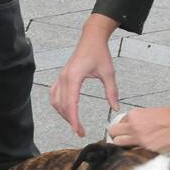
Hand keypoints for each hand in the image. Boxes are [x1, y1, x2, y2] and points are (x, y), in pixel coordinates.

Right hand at [51, 18, 119, 136]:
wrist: (91, 38)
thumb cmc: (99, 52)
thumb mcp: (108, 72)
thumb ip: (111, 91)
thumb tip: (115, 108)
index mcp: (74, 77)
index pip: (71, 104)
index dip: (74, 120)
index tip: (79, 131)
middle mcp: (64, 77)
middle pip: (62, 106)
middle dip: (70, 121)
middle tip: (80, 132)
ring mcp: (61, 76)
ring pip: (56, 101)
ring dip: (63, 114)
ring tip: (74, 123)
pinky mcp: (61, 76)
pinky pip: (54, 94)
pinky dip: (58, 105)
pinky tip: (65, 111)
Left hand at [107, 105, 169, 153]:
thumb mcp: (150, 114)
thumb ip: (138, 123)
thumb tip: (132, 132)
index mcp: (134, 115)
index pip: (117, 125)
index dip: (122, 131)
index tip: (127, 135)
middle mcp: (134, 126)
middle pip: (113, 134)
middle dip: (118, 139)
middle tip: (126, 142)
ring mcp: (140, 138)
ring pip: (118, 144)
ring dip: (124, 148)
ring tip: (135, 149)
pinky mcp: (148, 149)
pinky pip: (133, 154)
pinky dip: (136, 156)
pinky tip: (144, 154)